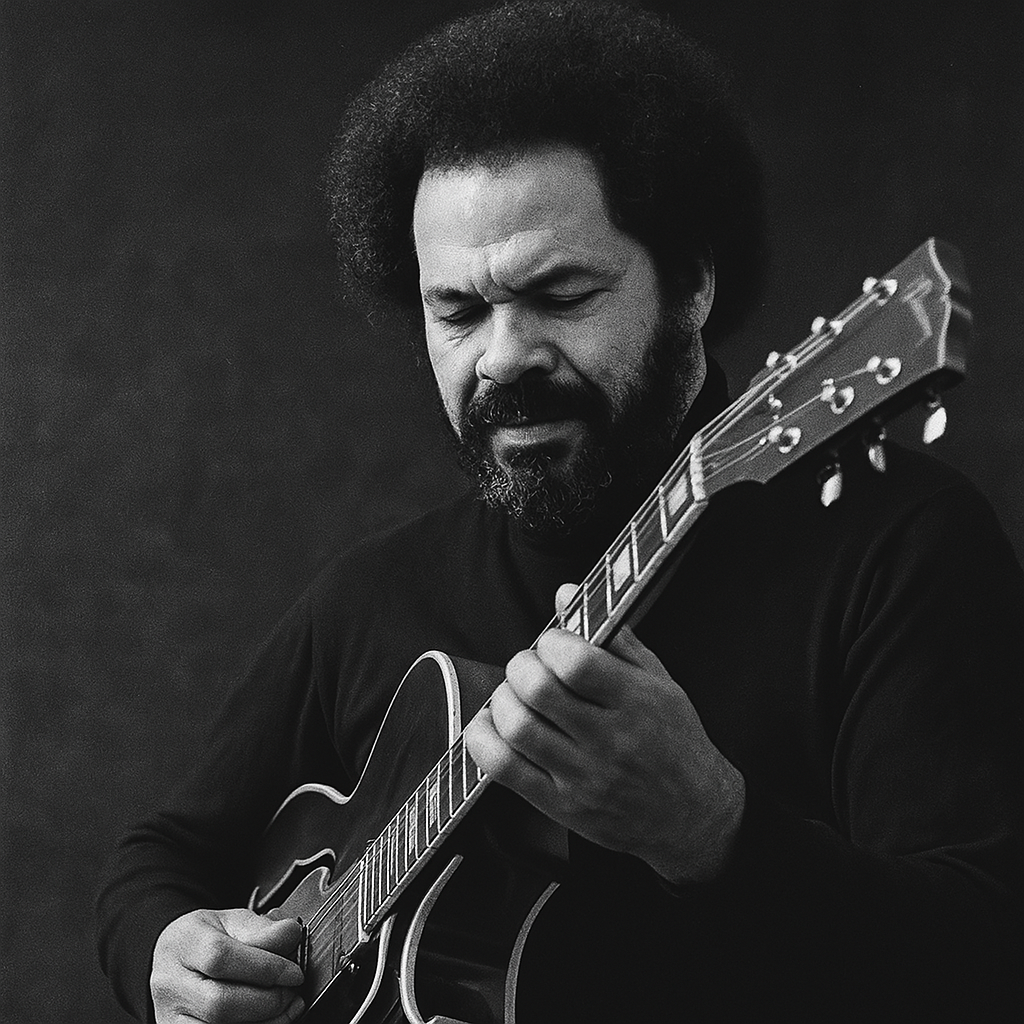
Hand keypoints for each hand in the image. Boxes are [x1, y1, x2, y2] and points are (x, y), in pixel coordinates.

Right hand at [151, 908, 303, 1022]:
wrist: (172, 958)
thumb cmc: (206, 938)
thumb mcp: (232, 921)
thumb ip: (262, 929)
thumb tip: (292, 934)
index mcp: (185, 943)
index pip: (221, 958)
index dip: (264, 968)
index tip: (294, 972)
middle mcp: (171, 983)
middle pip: (219, 1002)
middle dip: (266, 1001)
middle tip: (291, 992)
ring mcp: (170, 1015)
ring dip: (263, 1022)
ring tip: (286, 1007)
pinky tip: (269, 1020)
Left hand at [465, 584, 744, 883]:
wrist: (691, 816)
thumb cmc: (674, 739)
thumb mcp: (659, 681)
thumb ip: (612, 635)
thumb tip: (565, 592)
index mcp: (638, 703)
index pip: (577, 663)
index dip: (552, 642)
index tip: (553, 642)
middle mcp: (611, 741)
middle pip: (539, 691)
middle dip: (521, 666)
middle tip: (528, 666)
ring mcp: (584, 778)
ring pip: (517, 728)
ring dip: (501, 700)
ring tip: (513, 695)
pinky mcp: (562, 807)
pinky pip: (504, 770)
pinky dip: (484, 740)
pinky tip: (490, 725)